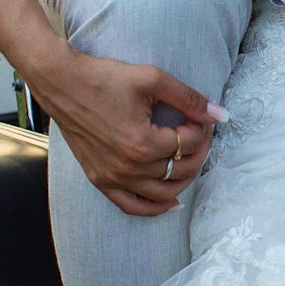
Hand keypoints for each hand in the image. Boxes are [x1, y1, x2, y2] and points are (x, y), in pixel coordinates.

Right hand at [27, 44, 219, 216]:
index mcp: (144, 142)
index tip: (202, 116)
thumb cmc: (105, 77)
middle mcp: (129, 167)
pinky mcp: (100, 180)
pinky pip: (132, 206)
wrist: (63, 84)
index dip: (203, 128)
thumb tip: (221, 115)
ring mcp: (113, 177)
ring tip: (191, 159)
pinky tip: (172, 203)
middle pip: (182, 169)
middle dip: (200, 151)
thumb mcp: (152, 79)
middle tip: (201, 133)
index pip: (190, 143)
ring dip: (185, 178)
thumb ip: (189, 99)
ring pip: (163, 193)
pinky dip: (154, 208)